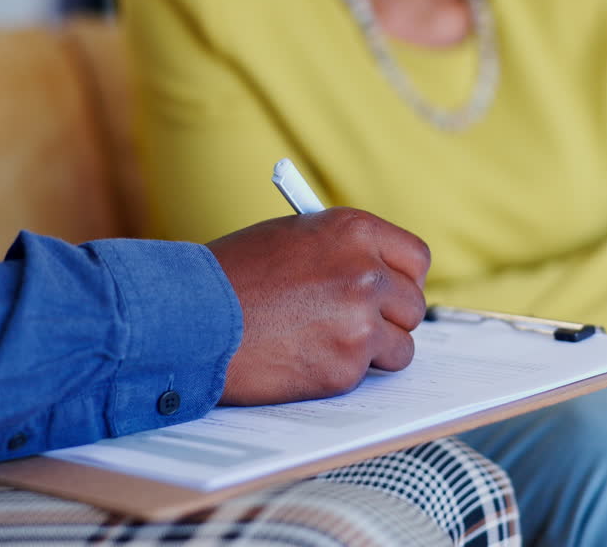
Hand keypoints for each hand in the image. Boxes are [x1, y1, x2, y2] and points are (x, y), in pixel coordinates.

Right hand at [207, 208, 430, 405]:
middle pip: (412, 305)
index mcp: (353, 231)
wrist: (191, 317)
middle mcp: (366, 272)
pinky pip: (367, 374)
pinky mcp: (346, 366)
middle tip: (358, 325)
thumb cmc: (230, 276)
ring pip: (400, 346)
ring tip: (327, 345)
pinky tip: (304, 359)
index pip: (415, 258)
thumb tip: (376, 274)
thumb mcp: (290, 238)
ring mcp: (360, 321)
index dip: (404, 279)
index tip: (392, 291)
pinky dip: (342, 373)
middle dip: (390, 319)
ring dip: (374, 352)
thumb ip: (339, 252)